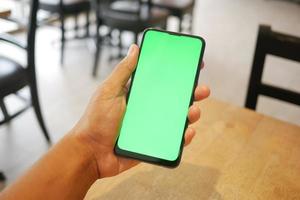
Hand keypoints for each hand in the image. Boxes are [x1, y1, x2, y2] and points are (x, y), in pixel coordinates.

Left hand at [72, 44, 209, 177]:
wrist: (90, 153)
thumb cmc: (96, 121)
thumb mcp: (108, 91)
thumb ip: (123, 71)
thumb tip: (134, 48)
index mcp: (139, 94)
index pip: (162, 81)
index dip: (178, 73)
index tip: (193, 65)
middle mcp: (148, 109)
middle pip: (174, 99)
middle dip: (192, 93)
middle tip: (202, 90)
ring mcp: (152, 126)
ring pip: (177, 118)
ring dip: (190, 114)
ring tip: (193, 111)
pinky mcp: (154, 143)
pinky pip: (173, 140)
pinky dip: (183, 136)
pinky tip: (187, 132)